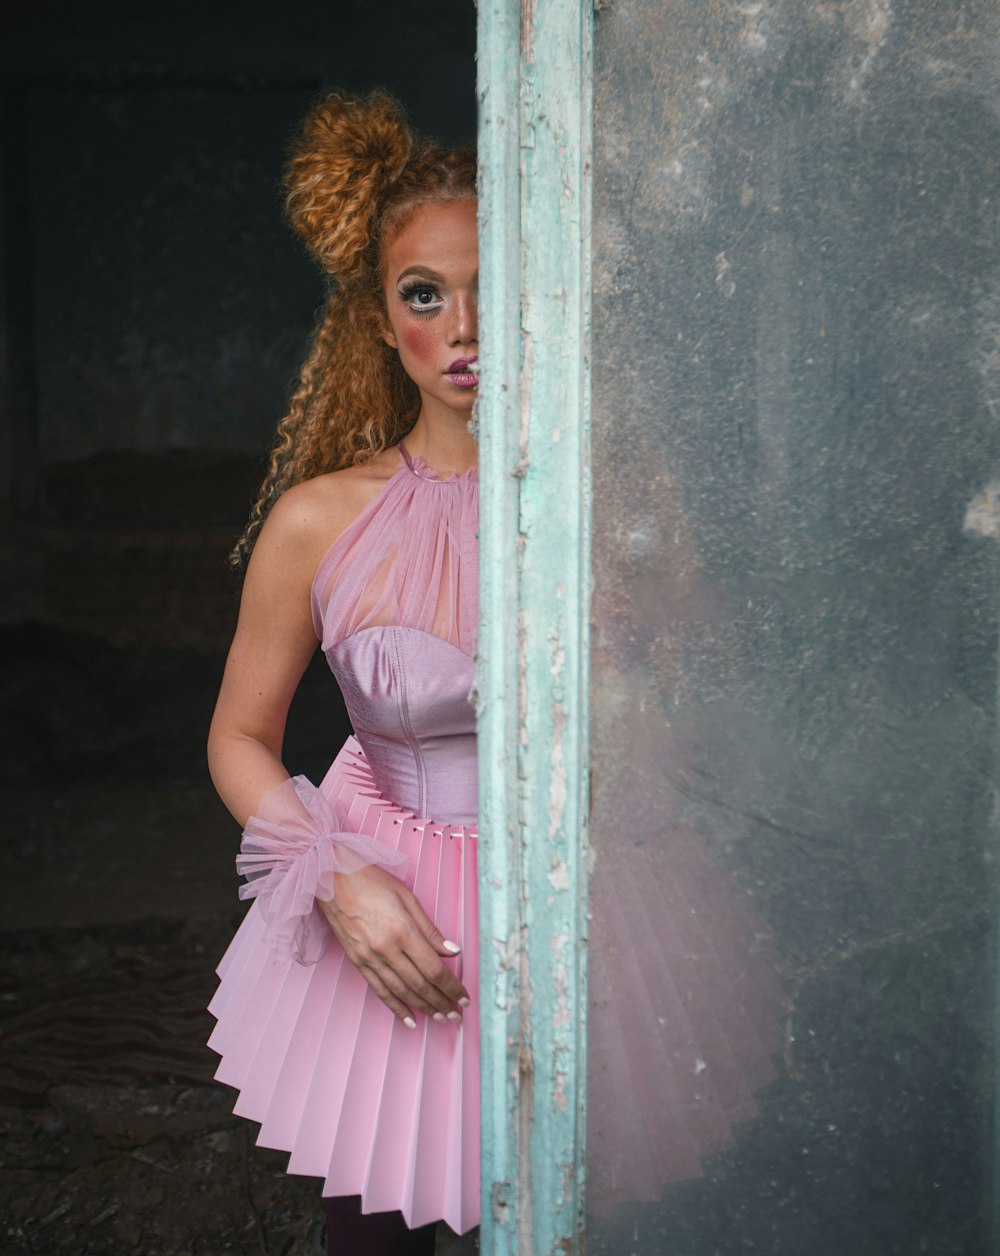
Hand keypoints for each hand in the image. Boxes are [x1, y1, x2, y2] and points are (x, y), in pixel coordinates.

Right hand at [317, 865, 469, 1026]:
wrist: (331, 878)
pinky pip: (379, 990)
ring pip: (401, 992)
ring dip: (423, 1008)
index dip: (451, 987)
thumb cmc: (370, 881)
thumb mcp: (407, 897)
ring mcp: (369, 957)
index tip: (464, 999)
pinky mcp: (356, 962)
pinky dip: (395, 1007)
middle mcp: (385, 949)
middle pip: (419, 984)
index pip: (433, 968)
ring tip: (440, 1018)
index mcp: (402, 930)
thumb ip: (429, 929)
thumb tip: (452, 951)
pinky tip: (409, 1018)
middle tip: (456, 1016)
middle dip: (441, 1003)